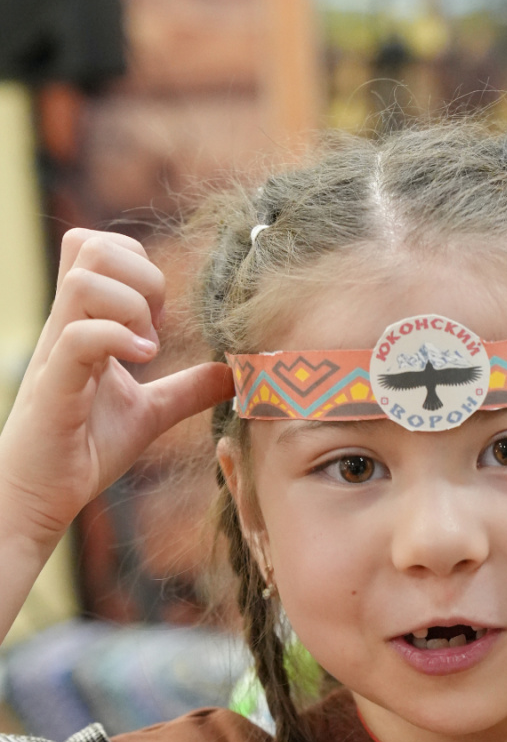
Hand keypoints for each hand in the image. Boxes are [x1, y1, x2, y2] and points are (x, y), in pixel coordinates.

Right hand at [0, 229, 231, 556]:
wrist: (40, 495)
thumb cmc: (83, 450)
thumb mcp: (149, 413)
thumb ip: (187, 390)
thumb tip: (231, 373)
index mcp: (85, 323)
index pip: (99, 246)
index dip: (139, 267)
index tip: (158, 320)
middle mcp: (66, 327)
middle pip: (91, 246)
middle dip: (141, 277)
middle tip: (156, 329)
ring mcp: (58, 352)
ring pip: (83, 280)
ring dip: (130, 307)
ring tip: (147, 350)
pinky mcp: (55, 386)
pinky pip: (79, 337)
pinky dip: (118, 340)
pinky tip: (142, 363)